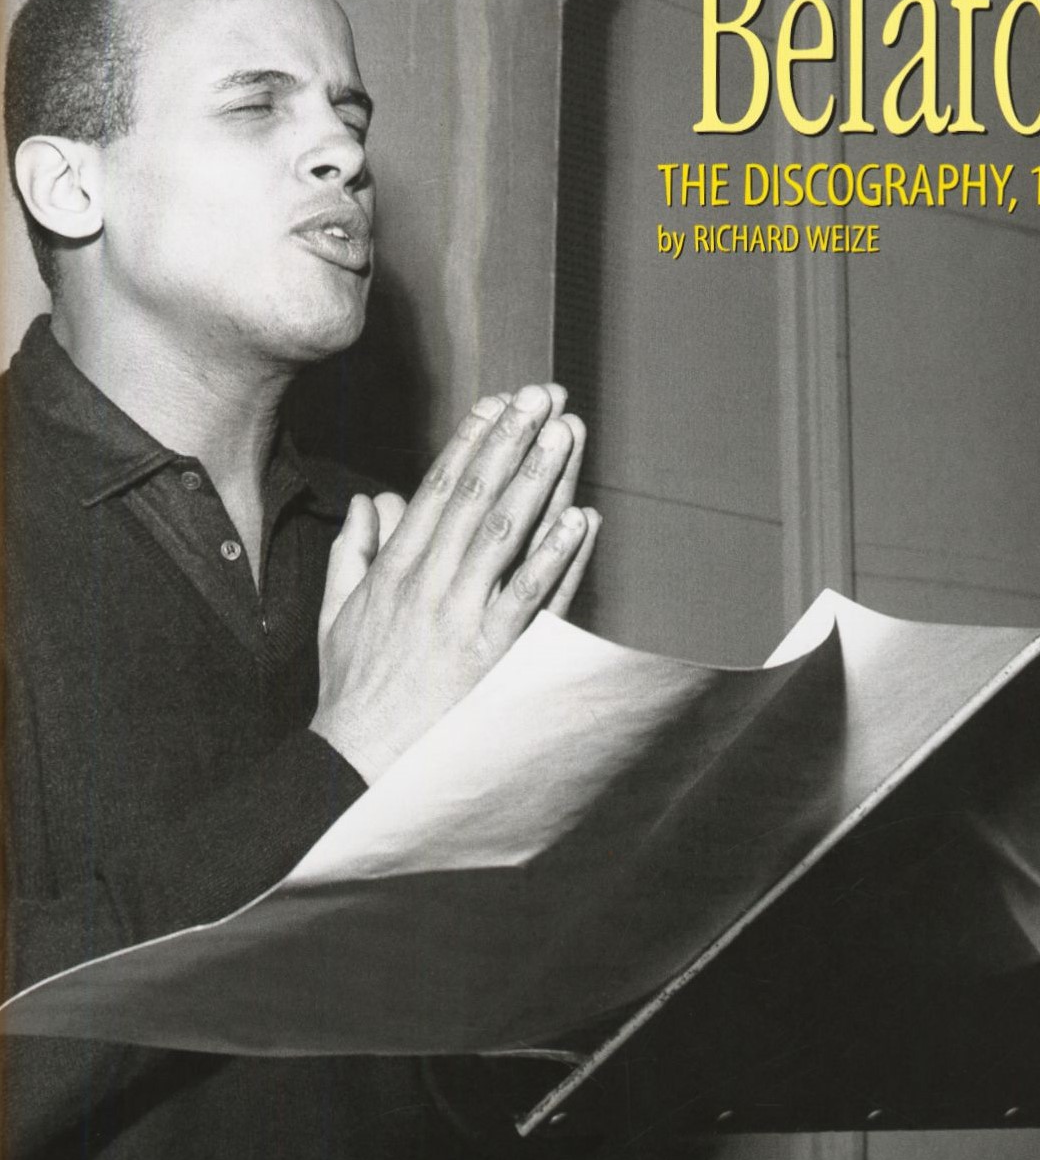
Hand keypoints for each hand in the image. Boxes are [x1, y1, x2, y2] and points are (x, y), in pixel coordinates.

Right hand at [311, 384, 600, 781]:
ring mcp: (463, 616)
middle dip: (512, 441)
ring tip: (565, 433)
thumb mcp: (338, 612)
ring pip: (505, 533)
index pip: (439, 490)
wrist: (359, 762)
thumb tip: (373, 500)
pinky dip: (555, 556)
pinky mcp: (492, 652)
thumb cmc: (354, 688)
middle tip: (541, 397)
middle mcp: (431, 583)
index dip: (472, 442)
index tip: (497, 403)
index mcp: (396, 569)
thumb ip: (355, 550)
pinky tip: (580, 519)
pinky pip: (530, 596)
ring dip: (539, 479)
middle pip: (477, 497)